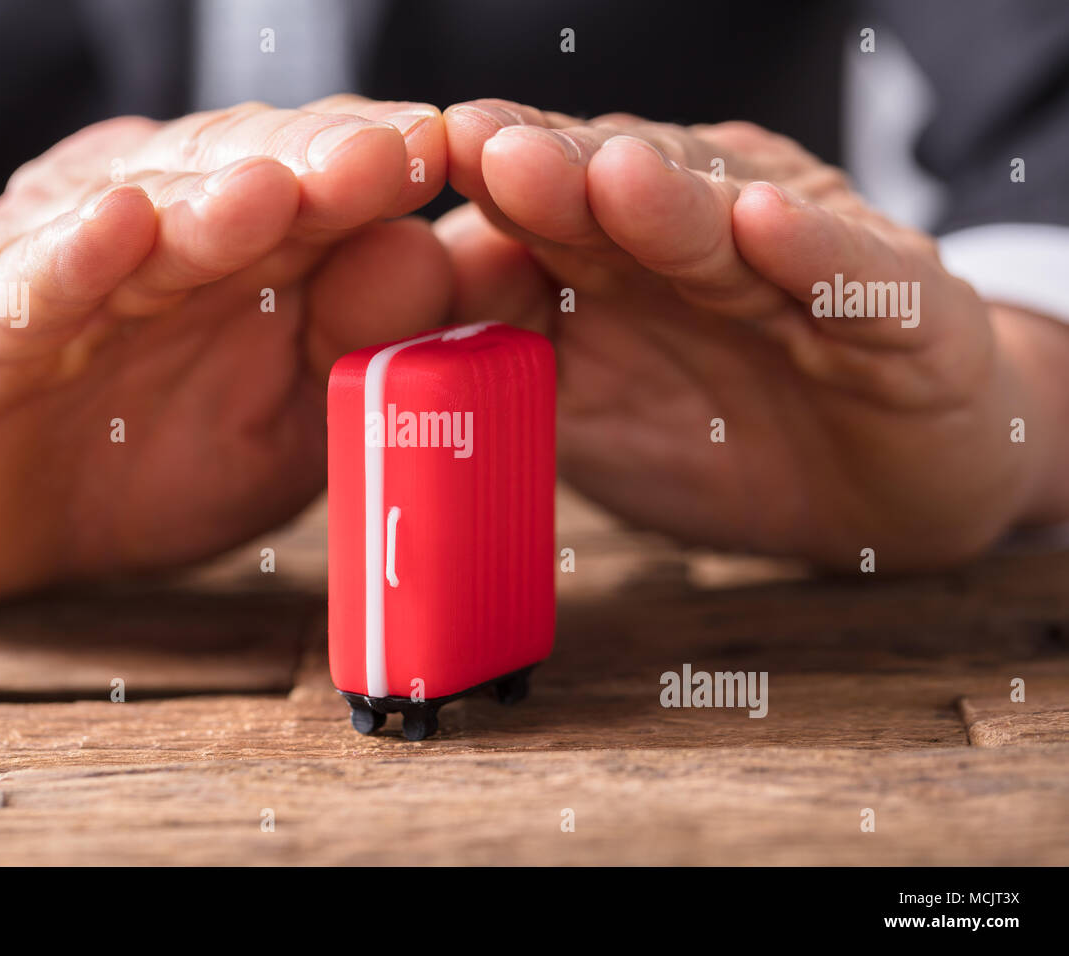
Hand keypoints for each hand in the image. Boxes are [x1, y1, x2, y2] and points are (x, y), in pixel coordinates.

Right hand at [0, 97, 450, 600]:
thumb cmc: (157, 456)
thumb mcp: (289, 420)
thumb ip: (356, 344)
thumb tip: (433, 255)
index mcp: (243, 245)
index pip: (319, 181)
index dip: (381, 167)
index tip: (454, 156)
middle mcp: (155, 227)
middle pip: (240, 175)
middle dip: (314, 164)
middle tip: (390, 153)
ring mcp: (61, 265)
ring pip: (139, 216)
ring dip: (207, 201)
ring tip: (271, 189)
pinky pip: (24, 289)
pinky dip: (67, 261)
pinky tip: (115, 230)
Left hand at [439, 99, 1068, 568]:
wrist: (880, 488)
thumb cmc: (718, 442)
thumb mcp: (592, 421)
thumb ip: (510, 375)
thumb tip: (396, 336)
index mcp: (621, 259)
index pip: (547, 206)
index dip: (492, 183)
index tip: (427, 161)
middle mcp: (704, 241)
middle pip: (625, 195)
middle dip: (559, 174)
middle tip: (492, 149)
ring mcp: (801, 267)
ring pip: (728, 225)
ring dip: (669, 202)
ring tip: (613, 177)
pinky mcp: (902, 310)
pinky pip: (853, 279)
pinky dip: (811, 254)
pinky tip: (767, 225)